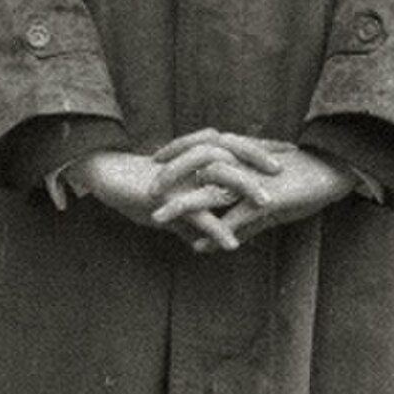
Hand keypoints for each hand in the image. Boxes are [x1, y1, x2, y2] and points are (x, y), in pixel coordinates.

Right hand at [65, 145, 269, 247]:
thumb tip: (201, 243)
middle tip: (285, 170)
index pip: (236, 148)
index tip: (290, 152)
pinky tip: (232, 244)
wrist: (104, 178)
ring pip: (218, 177)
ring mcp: (180, 178)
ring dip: (244, 189)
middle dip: (260, 159)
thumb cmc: (136, 189)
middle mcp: (191, 162)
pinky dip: (215, 228)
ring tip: (267, 205)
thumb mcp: (169, 207)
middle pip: (233, 152)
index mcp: (196, 158)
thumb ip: (189, 222)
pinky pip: (195, 213)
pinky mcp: (167, 196)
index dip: (262, 150)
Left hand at [150, 133, 356, 250]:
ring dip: (183, 206)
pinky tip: (200, 246)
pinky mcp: (266, 201)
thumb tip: (205, 246)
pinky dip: (217, 232)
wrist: (335, 172)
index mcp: (241, 156)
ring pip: (209, 194)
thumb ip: (235, 224)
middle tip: (147, 191)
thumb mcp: (265, 206)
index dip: (176, 152)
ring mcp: (252, 184)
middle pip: (196, 167)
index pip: (200, 149)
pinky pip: (236, 218)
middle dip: (169, 178)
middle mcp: (242, 166)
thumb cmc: (303, 182)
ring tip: (158, 217)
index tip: (155, 160)